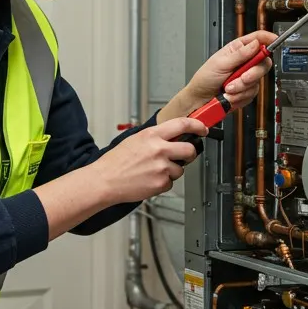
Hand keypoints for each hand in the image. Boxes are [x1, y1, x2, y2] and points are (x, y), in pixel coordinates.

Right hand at [92, 117, 209, 203]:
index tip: (202, 128)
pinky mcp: (161, 183)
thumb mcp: (135, 140)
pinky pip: (171, 183)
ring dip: (171, 171)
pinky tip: (149, 180)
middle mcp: (159, 149)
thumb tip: (172, 137)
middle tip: (184, 156)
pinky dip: (162, 183)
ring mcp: (161, 167)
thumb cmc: (116, 162)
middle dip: (189, 154)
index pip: (182, 124)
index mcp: (152, 135)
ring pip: (180, 169)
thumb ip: (155, 137)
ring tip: (153, 171)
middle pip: (190, 150)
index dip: (197, 125)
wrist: (105, 180)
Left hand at [162, 32, 277, 121]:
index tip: (275, 40)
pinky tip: (230, 95)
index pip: (258, 39)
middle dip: (252, 74)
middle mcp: (245, 62)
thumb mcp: (220, 63)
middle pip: (263, 63)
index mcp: (238, 49)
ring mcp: (247, 77)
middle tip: (241, 78)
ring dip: (241, 88)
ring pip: (257, 81)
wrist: (200, 100)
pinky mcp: (247, 90)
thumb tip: (255, 43)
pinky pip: (252, 93)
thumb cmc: (205, 78)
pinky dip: (240, 96)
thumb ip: (240, 54)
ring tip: (228, 89)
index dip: (268, 38)